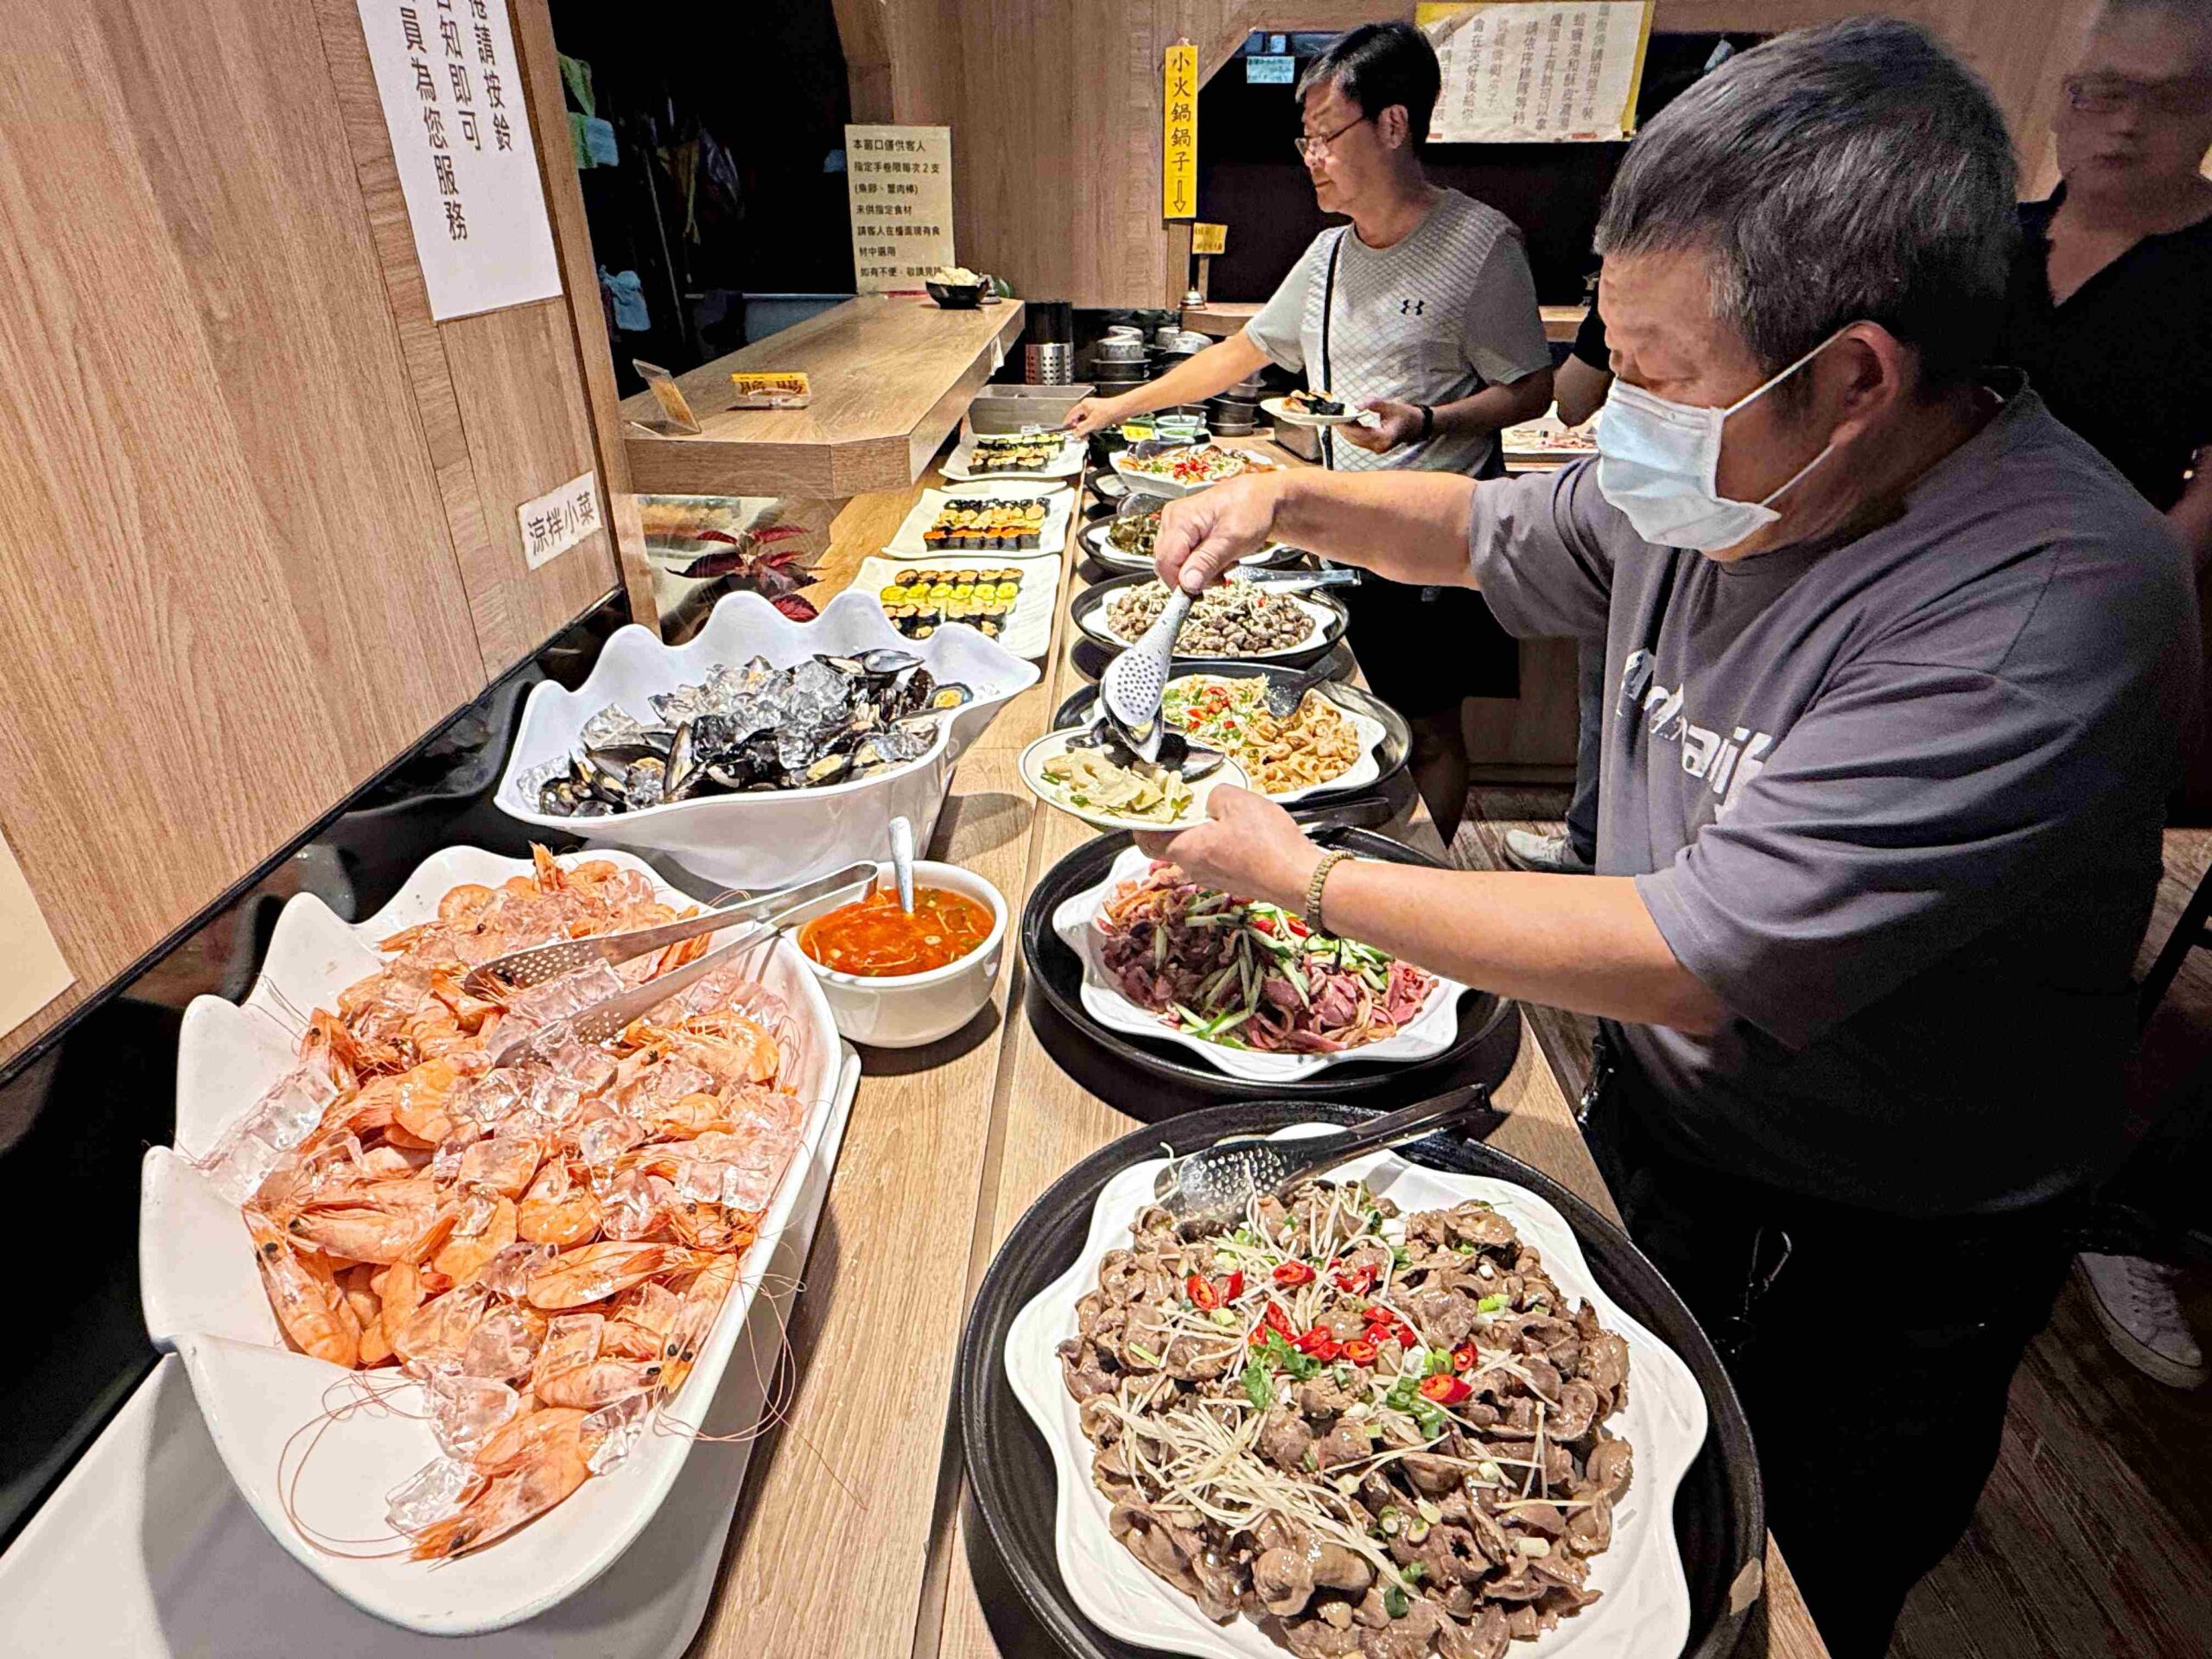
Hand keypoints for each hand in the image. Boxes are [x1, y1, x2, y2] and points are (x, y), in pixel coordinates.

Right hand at [1063, 395, 1125, 436]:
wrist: (1121, 410)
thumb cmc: (1109, 411)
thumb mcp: (1092, 423)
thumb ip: (1081, 429)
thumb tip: (1075, 434)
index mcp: (1083, 405)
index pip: (1071, 415)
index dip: (1067, 423)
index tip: (1065, 429)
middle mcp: (1088, 406)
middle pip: (1078, 418)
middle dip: (1077, 428)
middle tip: (1077, 435)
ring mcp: (1094, 410)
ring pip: (1085, 421)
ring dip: (1084, 428)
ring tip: (1085, 435)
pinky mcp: (1100, 414)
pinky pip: (1091, 422)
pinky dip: (1090, 427)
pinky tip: (1092, 431)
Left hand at [1133, 786, 1320, 909]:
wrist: (1300, 879)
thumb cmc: (1266, 843)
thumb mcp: (1236, 800)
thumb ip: (1214, 794)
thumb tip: (1211, 801)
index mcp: (1186, 850)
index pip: (1146, 841)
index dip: (1142, 823)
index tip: (1146, 807)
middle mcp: (1195, 869)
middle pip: (1170, 847)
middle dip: (1173, 825)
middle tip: (1183, 804)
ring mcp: (1215, 879)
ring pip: (1195, 853)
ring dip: (1199, 834)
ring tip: (1214, 813)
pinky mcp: (1235, 881)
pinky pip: (1217, 859)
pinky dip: (1218, 844)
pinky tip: (1237, 830)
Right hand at [1153, 473, 1289, 593]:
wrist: (1261, 498)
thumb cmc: (1252, 510)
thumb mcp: (1234, 540)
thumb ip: (1207, 562)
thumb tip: (1187, 583)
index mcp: (1181, 518)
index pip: (1166, 562)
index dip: (1180, 582)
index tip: (1198, 594)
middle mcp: (1172, 519)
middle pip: (1168, 564)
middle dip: (1191, 577)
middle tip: (1219, 575)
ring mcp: (1175, 524)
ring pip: (1175, 564)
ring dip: (1197, 572)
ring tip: (1221, 563)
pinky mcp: (1182, 531)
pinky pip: (1182, 557)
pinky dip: (1198, 565)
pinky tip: (1215, 558)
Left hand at [1336, 397, 1423, 453]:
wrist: (1416, 425)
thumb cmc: (1406, 415)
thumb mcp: (1391, 406)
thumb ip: (1373, 404)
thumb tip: (1356, 405)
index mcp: (1384, 438)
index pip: (1359, 433)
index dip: (1346, 426)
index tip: (1336, 416)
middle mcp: (1379, 447)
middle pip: (1354, 439)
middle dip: (1342, 428)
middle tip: (1332, 415)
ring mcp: (1377, 449)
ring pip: (1355, 441)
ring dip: (1345, 430)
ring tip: (1337, 417)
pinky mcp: (1375, 447)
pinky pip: (1359, 440)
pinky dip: (1351, 431)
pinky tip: (1347, 422)